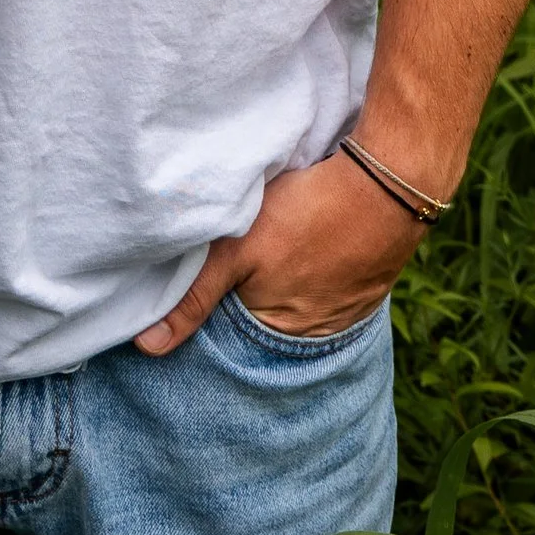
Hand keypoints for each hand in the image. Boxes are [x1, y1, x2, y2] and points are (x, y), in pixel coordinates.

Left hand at [134, 150, 422, 354]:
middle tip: (235, 265)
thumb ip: (194, 298)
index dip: (210, 313)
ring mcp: (343, 316)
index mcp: (278, 334)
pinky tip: (303, 253)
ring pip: (293, 309)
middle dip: (243, 305)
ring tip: (272, 256)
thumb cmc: (306, 215)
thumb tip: (147, 347)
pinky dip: (309, 279)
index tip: (195, 289)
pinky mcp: (362, 291)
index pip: (228, 336)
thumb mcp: (236, 252)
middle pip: (261, 325)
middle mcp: (313, 338)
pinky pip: (325, 295)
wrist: (386, 187)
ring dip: (278, 290)